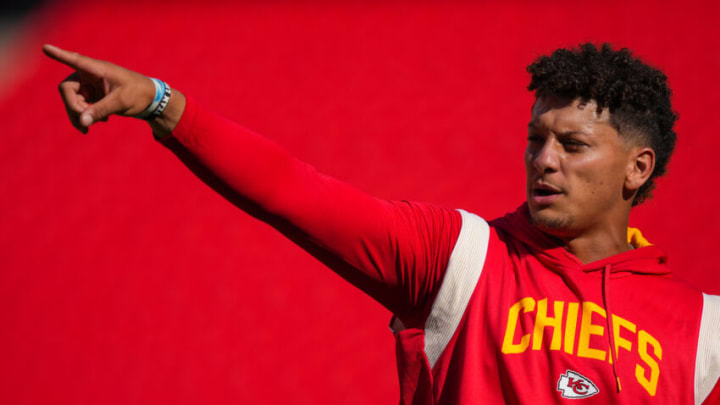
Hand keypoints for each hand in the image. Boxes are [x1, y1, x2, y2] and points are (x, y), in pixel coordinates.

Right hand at [42, 44, 156, 133]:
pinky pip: (80, 106)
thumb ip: (100, 110)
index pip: (75, 60)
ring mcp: (90, 85)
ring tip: (87, 129)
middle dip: (72, 107)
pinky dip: (85, 116)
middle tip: (84, 122)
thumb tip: (82, 122)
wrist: (150, 99)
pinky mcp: (93, 95)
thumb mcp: (120, 102)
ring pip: (72, 100)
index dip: (59, 55)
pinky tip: (102, 121)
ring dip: (77, 115)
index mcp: (97, 69)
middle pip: (67, 89)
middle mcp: (90, 75)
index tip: (45, 47)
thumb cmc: (138, 93)